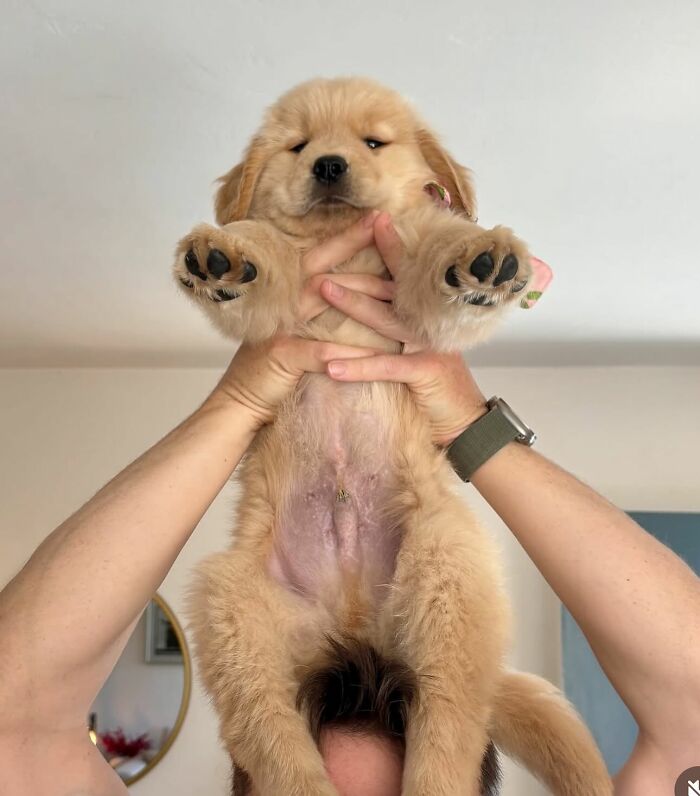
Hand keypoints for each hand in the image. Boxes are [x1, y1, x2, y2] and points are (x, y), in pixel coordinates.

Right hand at [205, 212, 390, 429]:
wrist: (239, 402)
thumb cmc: (270, 369)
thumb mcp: (290, 330)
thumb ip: (312, 310)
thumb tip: (353, 292)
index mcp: (284, 293)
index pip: (318, 256)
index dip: (347, 237)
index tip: (377, 217)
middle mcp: (280, 302)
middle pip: (323, 270)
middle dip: (361, 256)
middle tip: (396, 244)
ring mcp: (278, 326)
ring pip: (322, 301)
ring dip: (362, 299)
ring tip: (395, 298)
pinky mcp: (280, 354)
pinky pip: (321, 352)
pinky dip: (350, 354)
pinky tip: (378, 355)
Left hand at [319, 212, 487, 445]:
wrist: (467, 426)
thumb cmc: (438, 390)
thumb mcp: (420, 353)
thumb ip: (404, 331)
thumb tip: (375, 309)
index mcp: (429, 314)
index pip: (406, 274)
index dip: (391, 247)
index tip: (372, 220)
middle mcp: (431, 321)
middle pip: (390, 289)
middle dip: (355, 271)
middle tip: (323, 256)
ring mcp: (431, 343)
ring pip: (385, 319)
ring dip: (352, 303)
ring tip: (322, 289)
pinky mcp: (427, 370)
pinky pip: (386, 365)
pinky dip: (357, 366)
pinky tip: (330, 367)